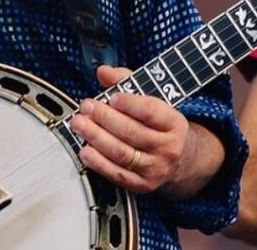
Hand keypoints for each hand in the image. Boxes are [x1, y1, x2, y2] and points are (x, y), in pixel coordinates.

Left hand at [69, 65, 189, 193]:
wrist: (178, 157)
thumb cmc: (154, 122)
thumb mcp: (147, 97)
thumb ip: (124, 80)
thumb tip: (103, 72)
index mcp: (174, 123)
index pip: (151, 112)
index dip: (129, 103)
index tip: (112, 97)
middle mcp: (169, 148)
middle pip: (131, 132)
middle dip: (104, 118)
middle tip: (86, 107)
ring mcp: (157, 168)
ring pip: (122, 153)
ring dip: (96, 137)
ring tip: (79, 124)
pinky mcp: (144, 184)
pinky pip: (118, 174)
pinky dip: (98, 163)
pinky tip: (85, 150)